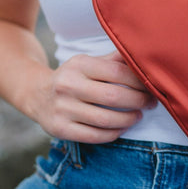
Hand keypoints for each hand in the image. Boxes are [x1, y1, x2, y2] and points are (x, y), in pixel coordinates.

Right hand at [31, 51, 156, 142]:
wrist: (36, 93)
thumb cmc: (73, 75)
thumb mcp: (89, 61)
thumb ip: (113, 59)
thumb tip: (141, 52)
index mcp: (80, 64)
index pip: (117, 72)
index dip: (138, 80)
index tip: (151, 85)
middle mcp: (69, 85)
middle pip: (113, 96)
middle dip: (138, 101)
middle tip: (150, 102)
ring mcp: (63, 108)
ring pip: (105, 119)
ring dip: (128, 119)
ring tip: (138, 115)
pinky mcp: (60, 129)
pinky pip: (93, 135)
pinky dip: (112, 133)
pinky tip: (122, 128)